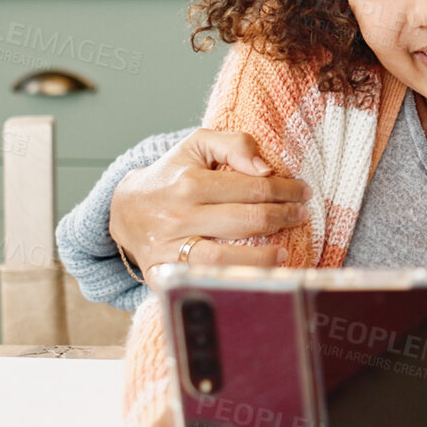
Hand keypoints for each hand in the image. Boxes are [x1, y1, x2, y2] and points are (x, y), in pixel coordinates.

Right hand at [110, 128, 310, 271]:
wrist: (124, 208)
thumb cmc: (171, 175)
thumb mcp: (197, 146)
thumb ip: (234, 145)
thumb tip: (265, 169)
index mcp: (190, 182)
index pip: (253, 188)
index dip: (285, 190)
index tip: (302, 192)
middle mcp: (180, 217)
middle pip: (246, 222)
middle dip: (282, 218)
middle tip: (300, 216)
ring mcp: (170, 249)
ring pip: (225, 259)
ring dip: (263, 258)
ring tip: (284, 253)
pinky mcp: (162, 274)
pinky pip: (202, 281)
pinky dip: (231, 281)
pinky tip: (253, 277)